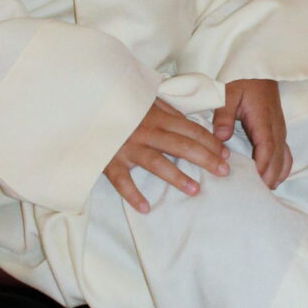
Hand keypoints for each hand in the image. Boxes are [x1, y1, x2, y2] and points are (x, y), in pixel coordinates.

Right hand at [105, 98, 230, 213]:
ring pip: (156, 163)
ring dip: (176, 177)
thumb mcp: (144, 99)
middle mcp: (143, 131)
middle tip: (223, 171)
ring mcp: (126, 147)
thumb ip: (166, 109)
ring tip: (195, 190)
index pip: (189, 129)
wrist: (82, 107)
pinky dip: (133, 195)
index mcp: (154, 115)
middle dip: (204, 158)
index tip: (225, 153)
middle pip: (180, 145)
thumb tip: (189, 121)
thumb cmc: (118, 105)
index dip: (209, 141)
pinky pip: (121, 181)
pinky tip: (146, 208)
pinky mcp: (108, 161)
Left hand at [214, 79, 290, 188]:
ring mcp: (280, 129)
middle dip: (269, 178)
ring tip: (263, 191)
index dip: (262, 168)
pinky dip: (280, 167)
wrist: (257, 67)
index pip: (267, 150)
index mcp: (263, 120)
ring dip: (277, 175)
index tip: (254, 183)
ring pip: (284, 158)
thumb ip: (223, 114)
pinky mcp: (278, 129)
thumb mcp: (227, 92)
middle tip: (256, 196)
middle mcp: (276, 127)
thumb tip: (222, 137)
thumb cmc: (241, 79)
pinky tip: (271, 178)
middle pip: (278, 159)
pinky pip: (284, 153)